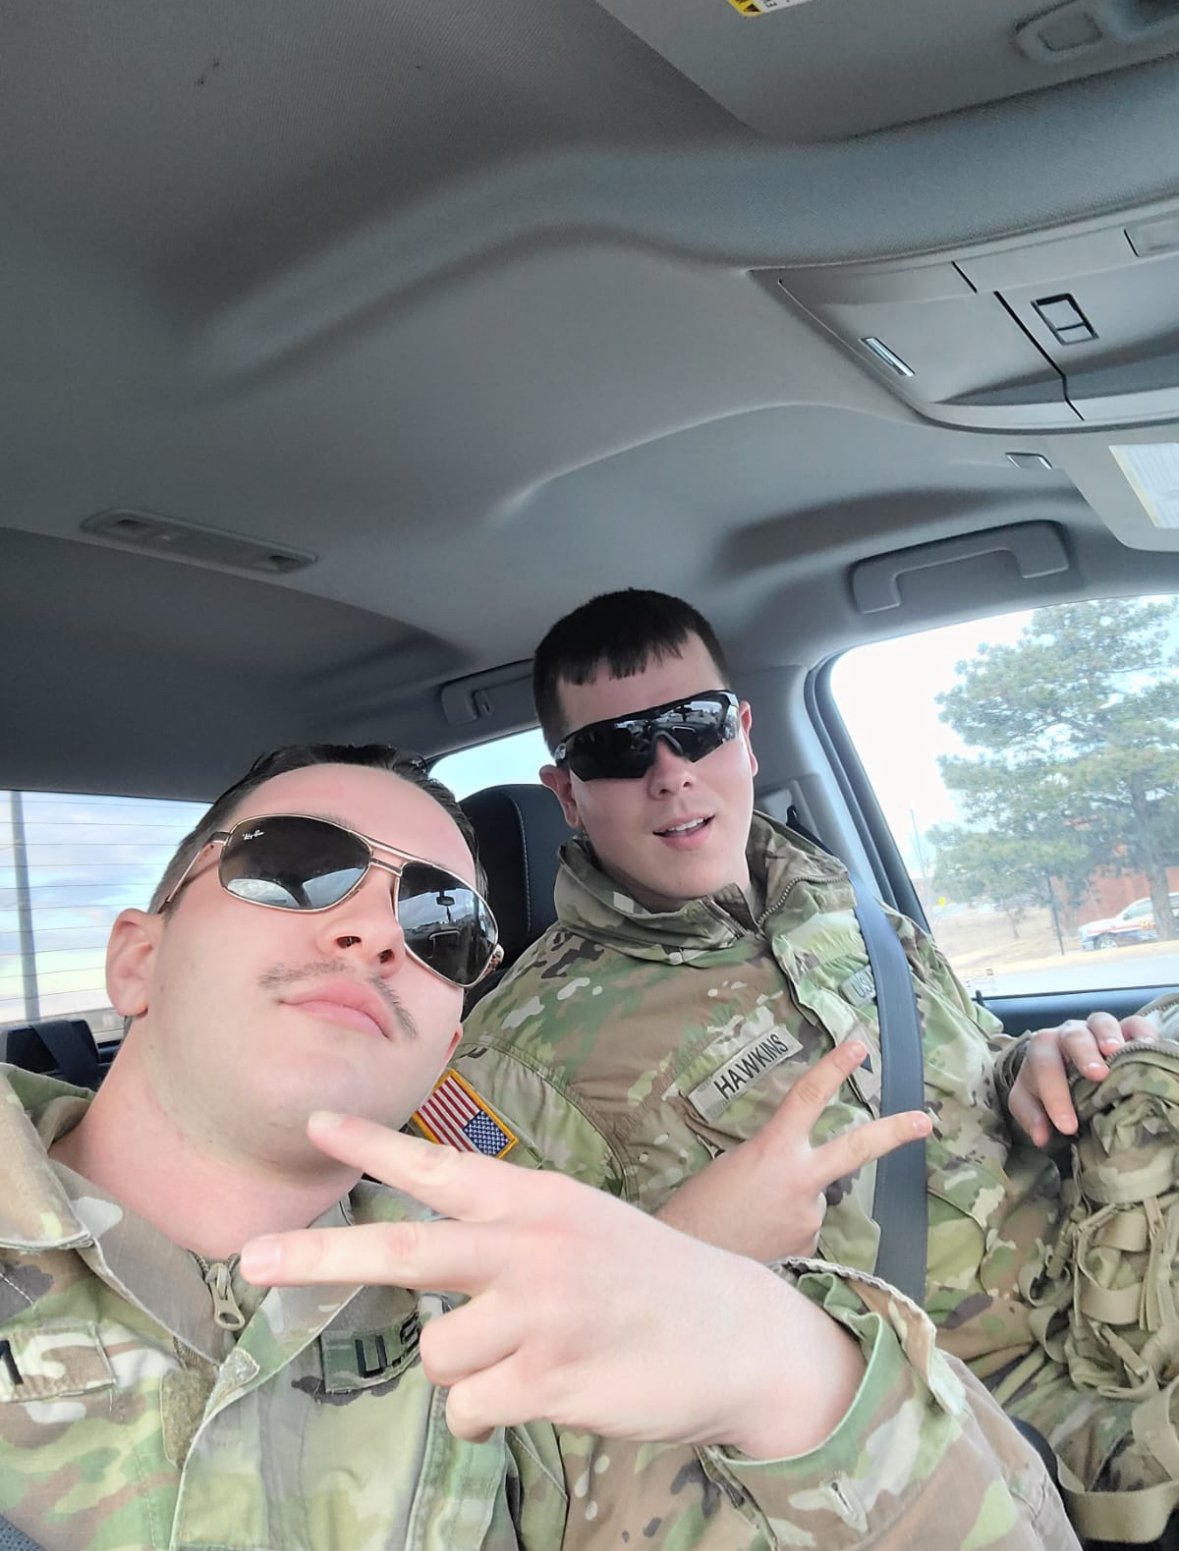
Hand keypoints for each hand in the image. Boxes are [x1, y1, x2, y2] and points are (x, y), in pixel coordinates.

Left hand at [239, 1111, 863, 1455]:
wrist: (740, 1333)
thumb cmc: (648, 1279)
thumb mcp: (580, 1225)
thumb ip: (507, 1234)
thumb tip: (425, 1274)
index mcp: (537, 1199)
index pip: (441, 1168)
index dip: (373, 1147)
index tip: (313, 1123)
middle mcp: (533, 1246)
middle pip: (405, 1250)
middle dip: (320, 1256)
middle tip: (254, 1259)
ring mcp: (544, 1312)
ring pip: (439, 1354)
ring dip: (467, 1368)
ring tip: (528, 1356)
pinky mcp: (554, 1377)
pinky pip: (471, 1408)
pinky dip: (489, 1413)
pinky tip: (544, 1391)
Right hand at [658, 1040, 930, 1260]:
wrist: (689, 1271)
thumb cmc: (696, 1211)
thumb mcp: (730, 1169)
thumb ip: (772, 1163)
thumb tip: (794, 1179)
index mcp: (773, 1151)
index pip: (808, 1098)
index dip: (833, 1068)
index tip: (858, 1045)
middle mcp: (802, 1182)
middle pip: (858, 1148)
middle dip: (895, 1131)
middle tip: (926, 1120)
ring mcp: (810, 1219)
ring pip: (813, 1202)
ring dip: (789, 1208)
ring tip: (749, 1224)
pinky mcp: (810, 1250)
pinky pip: (803, 1233)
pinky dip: (784, 1234)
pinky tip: (757, 1244)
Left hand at [1007, 1011, 1159, 1145]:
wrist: (1066, 1063)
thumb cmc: (1049, 1084)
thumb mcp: (1031, 1100)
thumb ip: (1031, 1116)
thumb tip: (1041, 1137)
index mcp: (1044, 1049)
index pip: (1044, 1066)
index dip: (1054, 1096)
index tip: (1068, 1126)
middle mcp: (1069, 1034)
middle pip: (1073, 1036)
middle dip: (1083, 1054)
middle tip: (1097, 1075)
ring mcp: (1097, 1029)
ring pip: (1101, 1023)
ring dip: (1109, 1035)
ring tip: (1118, 1052)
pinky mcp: (1125, 1030)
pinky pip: (1134, 1024)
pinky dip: (1141, 1032)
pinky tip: (1147, 1046)